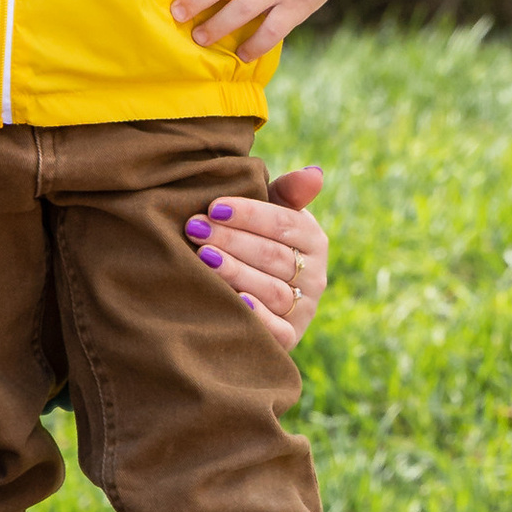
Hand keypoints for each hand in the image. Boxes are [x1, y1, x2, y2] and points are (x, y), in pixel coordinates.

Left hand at [181, 165, 328, 351]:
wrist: (249, 295)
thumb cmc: (254, 241)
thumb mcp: (270, 214)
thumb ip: (287, 193)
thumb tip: (314, 173)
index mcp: (313, 240)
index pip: (284, 224)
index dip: (249, 214)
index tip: (214, 207)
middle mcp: (315, 276)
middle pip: (275, 256)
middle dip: (233, 241)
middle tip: (196, 229)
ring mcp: (304, 309)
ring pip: (273, 290)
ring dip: (238, 272)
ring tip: (205, 258)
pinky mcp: (289, 337)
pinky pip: (277, 329)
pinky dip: (258, 315)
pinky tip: (235, 300)